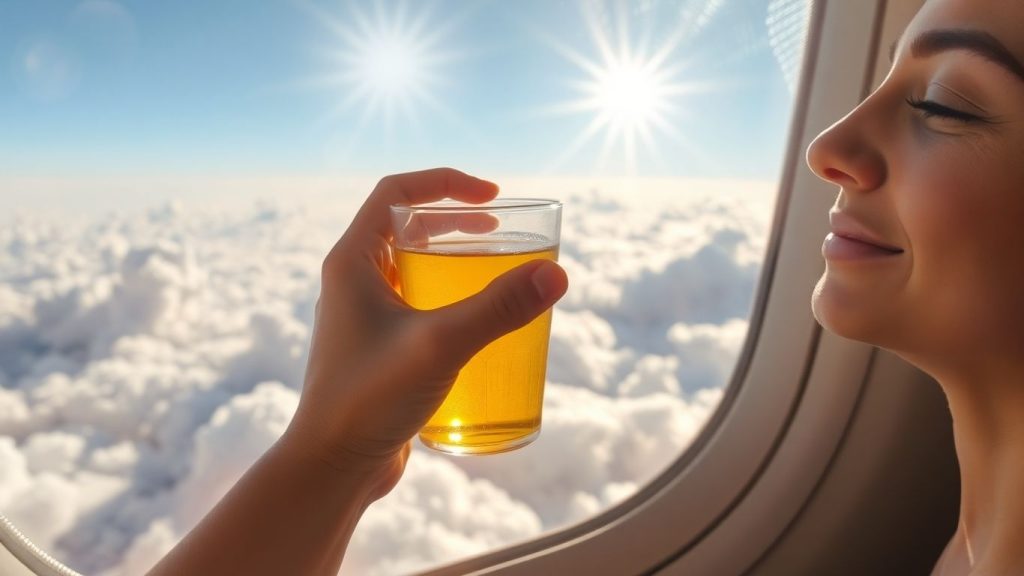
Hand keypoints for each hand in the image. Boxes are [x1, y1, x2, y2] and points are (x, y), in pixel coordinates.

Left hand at [285, 168, 567, 499]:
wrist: (330, 468)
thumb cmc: (368, 400)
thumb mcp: (440, 345)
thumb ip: (498, 308)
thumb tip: (556, 275)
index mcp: (352, 262)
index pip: (396, 192)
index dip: (446, 183)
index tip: (493, 198)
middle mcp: (351, 283)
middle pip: (406, 229)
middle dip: (456, 225)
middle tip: (501, 236)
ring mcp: (362, 319)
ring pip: (412, 271)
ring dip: (453, 264)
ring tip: (496, 277)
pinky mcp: (377, 351)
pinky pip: (415, 308)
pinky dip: (448, 303)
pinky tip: (478, 331)